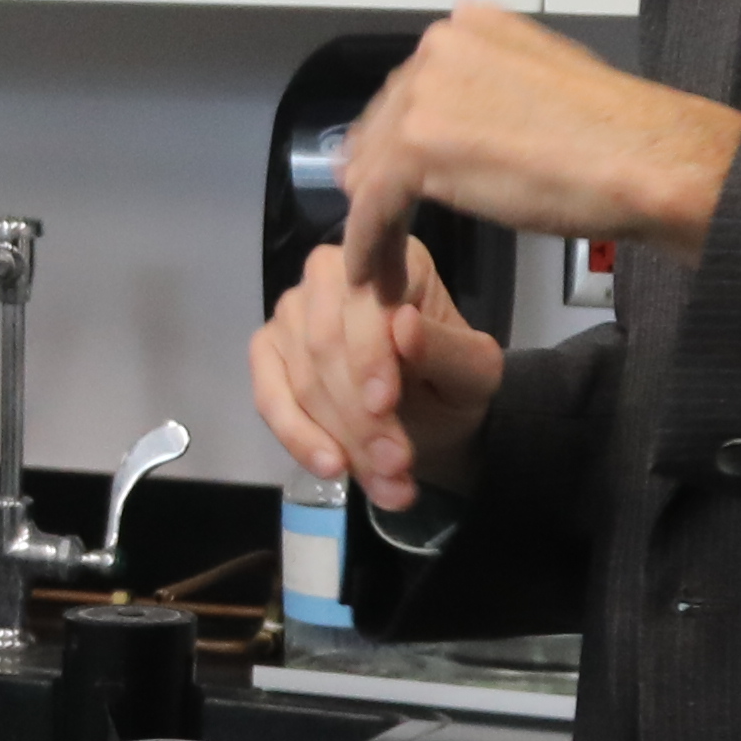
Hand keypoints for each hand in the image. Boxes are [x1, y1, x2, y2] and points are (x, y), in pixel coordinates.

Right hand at [251, 235, 507, 513]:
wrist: (433, 422)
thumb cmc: (453, 382)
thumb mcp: (473, 372)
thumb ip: (445, 348)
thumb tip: (402, 323)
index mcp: (387, 258)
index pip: (365, 300)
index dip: (369, 353)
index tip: (385, 404)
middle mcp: (330, 273)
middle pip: (326, 345)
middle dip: (359, 415)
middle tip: (397, 464)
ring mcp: (291, 311)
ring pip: (301, 379)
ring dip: (341, 438)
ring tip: (387, 482)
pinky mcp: (267, 352)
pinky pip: (269, 398)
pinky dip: (299, 438)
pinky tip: (331, 467)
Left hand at [333, 7, 740, 274]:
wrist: (647, 160)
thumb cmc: (616, 136)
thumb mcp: (546, 79)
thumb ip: (494, 84)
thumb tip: (463, 115)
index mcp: (470, 26)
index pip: (408, 91)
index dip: (398, 145)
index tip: (396, 182)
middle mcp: (439, 47)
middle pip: (381, 126)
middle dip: (380, 181)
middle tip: (384, 228)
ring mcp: (425, 92)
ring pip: (370, 167)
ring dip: (374, 220)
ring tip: (383, 263)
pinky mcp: (418, 144)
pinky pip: (374, 204)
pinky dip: (371, 245)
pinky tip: (378, 273)